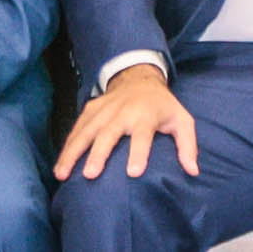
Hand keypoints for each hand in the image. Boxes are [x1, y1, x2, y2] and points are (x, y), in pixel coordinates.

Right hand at [54, 63, 198, 181]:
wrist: (139, 77)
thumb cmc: (162, 106)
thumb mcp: (181, 120)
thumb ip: (187, 146)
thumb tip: (193, 171)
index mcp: (146, 115)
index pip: (143, 135)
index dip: (140, 152)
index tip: (134, 172)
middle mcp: (123, 112)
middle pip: (109, 133)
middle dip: (100, 153)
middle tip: (91, 175)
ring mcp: (104, 110)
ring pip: (86, 132)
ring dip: (73, 153)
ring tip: (62, 175)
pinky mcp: (90, 110)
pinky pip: (76, 129)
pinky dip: (66, 146)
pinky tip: (59, 165)